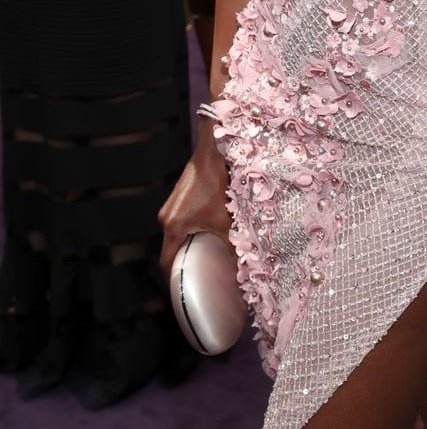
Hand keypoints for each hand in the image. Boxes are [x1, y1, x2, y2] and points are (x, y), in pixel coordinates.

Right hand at [158, 120, 231, 278]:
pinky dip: (188, 233)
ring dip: (186, 247)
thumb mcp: (226, 219)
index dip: (174, 280)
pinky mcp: (176, 200)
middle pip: (170, 250)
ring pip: (175, 236)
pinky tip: (203, 236)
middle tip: (197, 279)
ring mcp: (170, 208)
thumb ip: (232, 245)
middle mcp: (166, 218)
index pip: (167, 262)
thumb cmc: (217, 183)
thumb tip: (243, 268)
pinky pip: (178, 223)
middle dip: (182, 265)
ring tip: (201, 261)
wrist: (211, 152)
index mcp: (173, 226)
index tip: (183, 292)